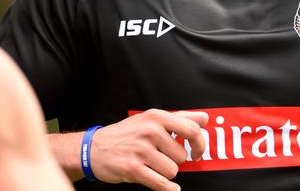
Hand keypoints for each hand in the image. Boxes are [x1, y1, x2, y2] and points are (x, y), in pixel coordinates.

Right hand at [90, 109, 208, 190]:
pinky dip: (168, 188)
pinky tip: (169, 188)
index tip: (198, 152)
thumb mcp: (152, 119)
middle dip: (176, 160)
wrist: (93, 148)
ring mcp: (141, 150)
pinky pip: (161, 183)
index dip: (200, 143)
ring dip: (166, 172)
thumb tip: (205, 118)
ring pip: (173, 170)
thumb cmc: (128, 133)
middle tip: (164, 158)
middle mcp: (150, 131)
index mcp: (157, 117)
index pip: (192, 129)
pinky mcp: (132, 169)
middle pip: (182, 155)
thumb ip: (181, 118)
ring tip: (154, 166)